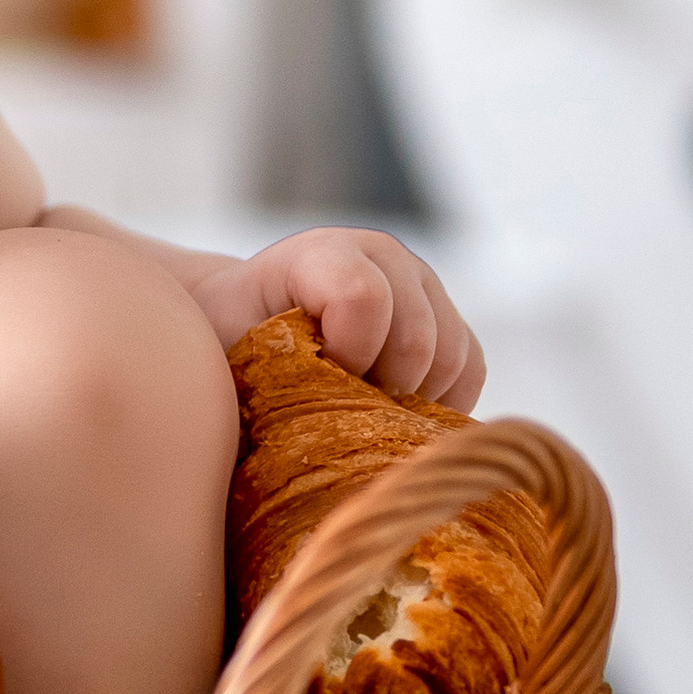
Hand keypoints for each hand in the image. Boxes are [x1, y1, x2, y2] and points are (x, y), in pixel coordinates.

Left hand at [187, 229, 484, 411]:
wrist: (243, 325)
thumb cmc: (225, 349)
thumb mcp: (223, 356)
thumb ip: (255, 380)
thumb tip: (301, 440)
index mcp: (320, 253)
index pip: (364, 298)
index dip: (345, 357)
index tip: (312, 383)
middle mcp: (382, 255)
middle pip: (419, 339)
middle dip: (380, 390)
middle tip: (338, 408)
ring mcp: (421, 283)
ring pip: (451, 359)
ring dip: (411, 401)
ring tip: (362, 411)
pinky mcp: (449, 317)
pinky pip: (470, 371)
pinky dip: (439, 404)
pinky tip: (394, 413)